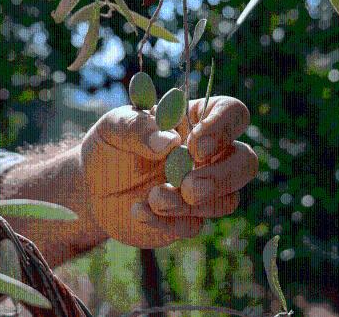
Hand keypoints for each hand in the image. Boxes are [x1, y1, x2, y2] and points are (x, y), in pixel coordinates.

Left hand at [80, 96, 256, 247]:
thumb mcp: (113, 127)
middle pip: (246, 162)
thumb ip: (137, 128)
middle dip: (223, 177)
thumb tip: (169, 143)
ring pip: (226, 201)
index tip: (196, 146)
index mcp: (197, 120)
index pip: (233, 113)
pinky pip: (194, 226)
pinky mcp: (189, 220)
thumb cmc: (109, 146)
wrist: (92, 188)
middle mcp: (209, 155)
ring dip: (190, 204)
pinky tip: (138, 210)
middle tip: (189, 187)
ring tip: (154, 197)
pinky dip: (166, 222)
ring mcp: (203, 189)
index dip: (224, 128)